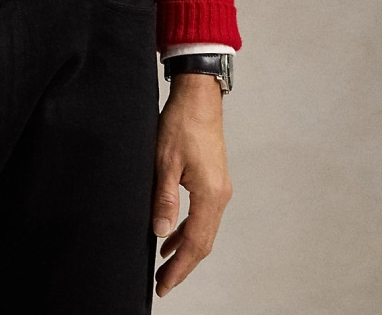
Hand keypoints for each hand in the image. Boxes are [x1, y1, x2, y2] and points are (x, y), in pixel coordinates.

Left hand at [151, 74, 232, 297]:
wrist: (198, 96)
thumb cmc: (181, 123)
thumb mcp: (165, 161)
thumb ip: (164, 199)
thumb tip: (161, 233)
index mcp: (211, 194)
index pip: (196, 243)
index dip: (180, 267)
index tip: (164, 284)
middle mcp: (220, 195)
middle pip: (203, 242)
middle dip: (183, 264)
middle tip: (163, 282)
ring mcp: (219, 188)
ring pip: (203, 229)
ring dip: (185, 248)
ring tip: (164, 264)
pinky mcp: (213, 180)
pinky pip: (202, 214)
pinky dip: (187, 229)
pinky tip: (170, 235)